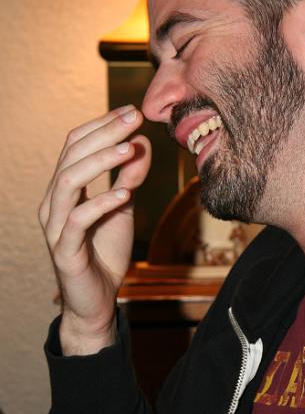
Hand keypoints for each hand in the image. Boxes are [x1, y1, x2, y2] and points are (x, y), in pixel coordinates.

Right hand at [39, 106, 151, 354]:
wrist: (98, 301)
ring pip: (67, 182)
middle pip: (70, 156)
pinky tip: (125, 194)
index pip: (75, 145)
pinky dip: (101, 203)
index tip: (132, 111)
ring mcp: (55, 227)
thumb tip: (141, 143)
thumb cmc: (105, 252)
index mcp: (64, 189)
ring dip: (99, 162)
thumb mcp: (122, 208)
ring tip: (129, 149)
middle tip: (133, 118)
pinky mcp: (64, 251)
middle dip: (103, 133)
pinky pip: (76, 220)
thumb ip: (129, 177)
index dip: (101, 125)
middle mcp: (53, 203)